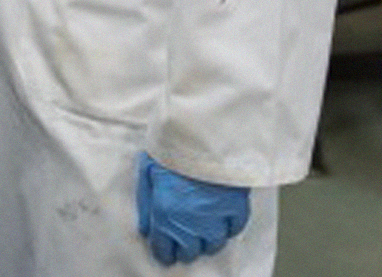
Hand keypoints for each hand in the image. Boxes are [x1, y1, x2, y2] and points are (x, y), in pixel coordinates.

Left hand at [135, 152, 250, 265]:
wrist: (202, 128)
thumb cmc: (171, 145)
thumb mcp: (146, 171)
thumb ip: (145, 204)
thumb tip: (146, 229)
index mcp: (164, 215)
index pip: (164, 251)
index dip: (165, 251)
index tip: (167, 248)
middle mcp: (190, 223)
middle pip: (190, 252)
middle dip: (186, 247)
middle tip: (186, 236)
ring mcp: (215, 217)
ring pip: (214, 244)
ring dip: (208, 239)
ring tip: (204, 228)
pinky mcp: (236, 205)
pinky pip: (235, 228)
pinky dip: (229, 227)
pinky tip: (223, 218)